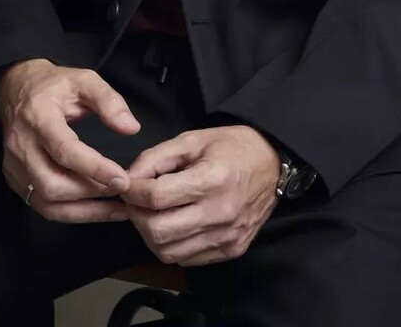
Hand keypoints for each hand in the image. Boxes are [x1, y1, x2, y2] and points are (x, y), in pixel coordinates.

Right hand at [0, 60, 138, 223]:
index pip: (64, 150)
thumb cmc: (53, 86)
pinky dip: (73, 213)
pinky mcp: (16, 180)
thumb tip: (131, 128)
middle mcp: (21, 145)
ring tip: (117, 208)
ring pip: (47, 202)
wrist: (15, 90)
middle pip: (52, 184)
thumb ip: (109, 101)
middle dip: (91, 192)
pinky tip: (97, 210)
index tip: (122, 178)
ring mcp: (15, 166)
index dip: (94, 168)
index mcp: (38, 117)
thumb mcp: (84, 80)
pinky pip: (43, 206)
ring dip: (85, 210)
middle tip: (122, 189)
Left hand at [121, 126, 280, 265]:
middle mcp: (220, 213)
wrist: (274, 165)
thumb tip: (125, 180)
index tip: (127, 185)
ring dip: (152, 236)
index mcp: (211, 180)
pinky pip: (188, 259)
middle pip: (158, 232)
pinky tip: (175, 226)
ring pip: (169, 253)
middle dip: (137, 217)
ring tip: (153, 215)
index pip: (156, 197)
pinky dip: (173, 246)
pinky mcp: (232, 250)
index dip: (132, 192)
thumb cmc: (232, 147)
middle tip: (136, 203)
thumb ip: (155, 158)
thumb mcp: (192, 140)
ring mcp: (227, 237)